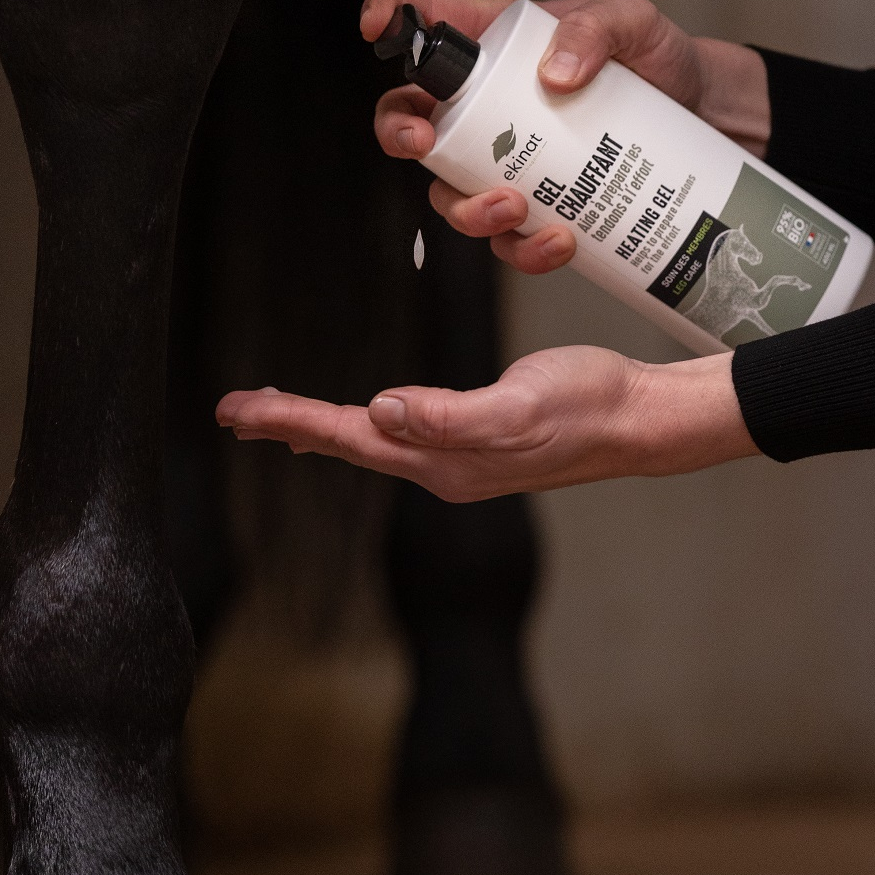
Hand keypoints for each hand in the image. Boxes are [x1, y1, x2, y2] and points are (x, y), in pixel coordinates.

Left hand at [217, 348, 756, 503]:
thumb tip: (382, 411)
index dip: (290, 420)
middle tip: (232, 412)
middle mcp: (443, 470)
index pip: (350, 437)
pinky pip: (400, 440)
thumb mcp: (520, 404)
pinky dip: (362, 429)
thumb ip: (450, 416)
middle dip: (289, 427)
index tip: (236, 410)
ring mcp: (460, 463)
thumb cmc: (589, 404)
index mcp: (444, 461)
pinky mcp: (477, 446)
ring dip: (320, 430)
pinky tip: (359, 420)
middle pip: (349, 446)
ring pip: (371, 445)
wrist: (641, 420)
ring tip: (274, 418)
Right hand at [361, 0, 771, 275]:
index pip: (428, 21)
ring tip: (511, 206)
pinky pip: (509, 239)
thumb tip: (556, 76)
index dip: (388, 17)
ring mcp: (509, 162)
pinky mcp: (540, 207)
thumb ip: (597, 28)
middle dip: (399, 136)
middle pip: (413, 122)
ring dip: (466, 209)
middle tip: (422, 144)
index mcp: (497, 46)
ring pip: (452, 194)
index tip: (374, 27)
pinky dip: (524, 248)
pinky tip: (557, 241)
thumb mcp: (635, 22)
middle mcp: (489, 107)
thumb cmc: (660, 59)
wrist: (706, 120)